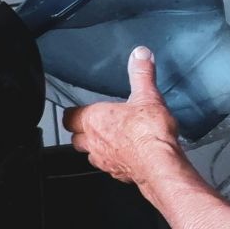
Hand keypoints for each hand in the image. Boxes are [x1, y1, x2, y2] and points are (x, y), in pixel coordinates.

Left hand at [63, 47, 184, 185]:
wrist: (160, 163)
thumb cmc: (148, 133)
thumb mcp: (148, 95)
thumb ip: (142, 74)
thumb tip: (140, 54)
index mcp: (94, 120)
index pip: (69, 117)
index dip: (74, 113)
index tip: (79, 110)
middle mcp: (94, 142)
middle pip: (76, 138)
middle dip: (83, 132)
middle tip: (96, 125)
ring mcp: (104, 160)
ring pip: (91, 154)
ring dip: (98, 147)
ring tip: (114, 140)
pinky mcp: (118, 174)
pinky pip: (110, 167)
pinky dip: (116, 161)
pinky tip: (131, 155)